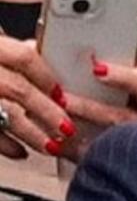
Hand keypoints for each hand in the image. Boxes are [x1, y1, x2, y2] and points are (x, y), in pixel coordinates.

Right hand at [0, 36, 76, 160]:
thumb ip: (6, 47)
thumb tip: (35, 48)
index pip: (24, 58)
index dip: (47, 77)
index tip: (61, 94)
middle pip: (18, 89)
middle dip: (47, 111)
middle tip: (66, 127)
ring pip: (5, 114)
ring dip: (31, 133)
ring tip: (50, 145)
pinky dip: (4, 145)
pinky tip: (20, 152)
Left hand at [61, 59, 136, 157]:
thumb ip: (135, 86)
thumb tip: (98, 65)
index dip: (124, 77)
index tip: (96, 68)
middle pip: (123, 117)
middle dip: (88, 107)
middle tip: (60, 96)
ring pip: (108, 141)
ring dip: (77, 129)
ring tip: (53, 118)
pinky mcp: (126, 170)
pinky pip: (96, 161)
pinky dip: (74, 152)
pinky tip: (56, 144)